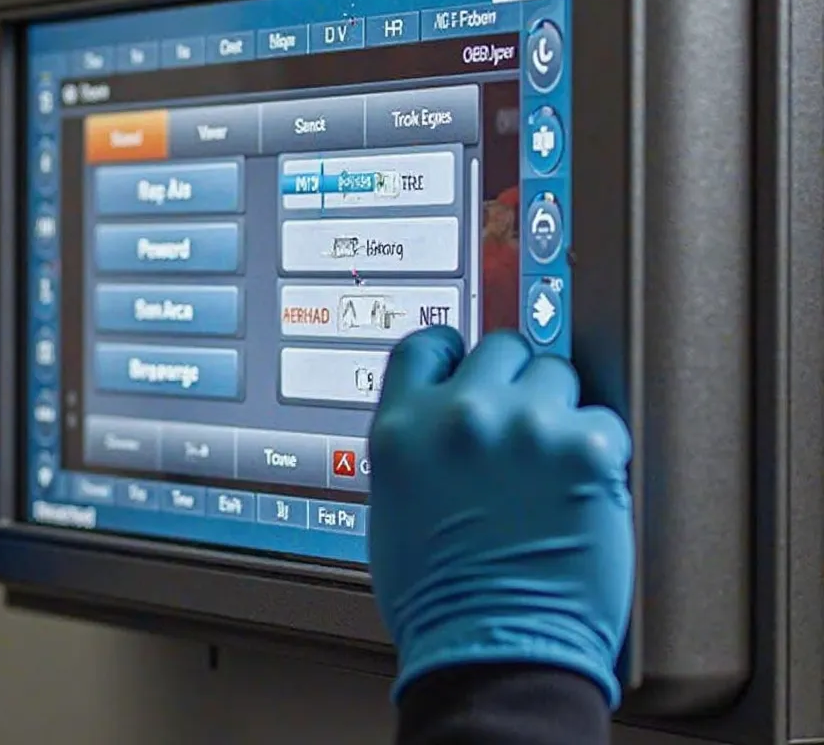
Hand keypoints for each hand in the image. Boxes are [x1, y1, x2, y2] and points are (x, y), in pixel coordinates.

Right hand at [368, 327, 632, 706]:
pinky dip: (599, 450)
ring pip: (557, 375)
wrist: (491, 648)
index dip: (452, 352)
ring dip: (558, 411)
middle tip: (522, 424)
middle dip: (514, 381)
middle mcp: (459, 415)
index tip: (466, 362)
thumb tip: (438, 425)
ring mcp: (524, 427)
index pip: (425, 346)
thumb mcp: (392, 505)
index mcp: (402, 428)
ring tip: (553, 463)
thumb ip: (413, 447)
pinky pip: (603, 421)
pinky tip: (582, 487)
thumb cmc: (436, 600)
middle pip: (501, 349)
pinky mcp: (584, 450)